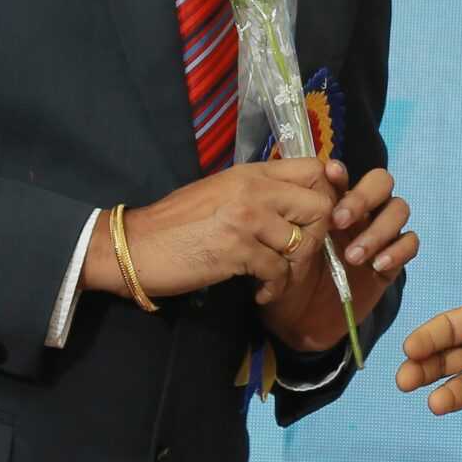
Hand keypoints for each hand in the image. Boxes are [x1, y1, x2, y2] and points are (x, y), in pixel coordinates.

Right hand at [85, 158, 342, 308]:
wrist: (134, 247)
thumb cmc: (176, 224)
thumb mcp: (221, 194)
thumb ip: (257, 193)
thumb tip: (295, 205)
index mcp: (251, 172)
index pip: (313, 168)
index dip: (327, 194)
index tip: (316, 219)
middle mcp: (253, 188)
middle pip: (320, 205)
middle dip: (317, 236)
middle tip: (297, 256)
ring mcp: (245, 217)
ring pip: (303, 242)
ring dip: (294, 268)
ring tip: (275, 278)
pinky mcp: (236, 248)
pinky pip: (278, 271)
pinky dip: (273, 288)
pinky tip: (259, 293)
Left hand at [258, 166, 419, 353]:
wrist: (299, 322)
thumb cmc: (288, 278)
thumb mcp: (286, 248)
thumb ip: (297, 217)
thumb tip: (305, 190)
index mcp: (332, 204)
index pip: (346, 174)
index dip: (342, 172)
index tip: (330, 177)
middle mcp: (360, 214)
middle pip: (381, 182)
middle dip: (364, 196)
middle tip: (339, 221)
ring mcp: (379, 236)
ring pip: (399, 209)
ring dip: (379, 228)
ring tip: (353, 256)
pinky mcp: (392, 263)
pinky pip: (410, 242)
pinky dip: (398, 250)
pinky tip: (377, 265)